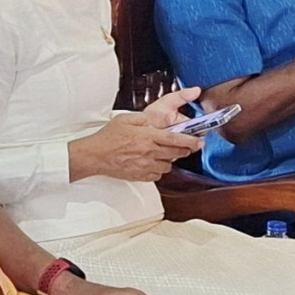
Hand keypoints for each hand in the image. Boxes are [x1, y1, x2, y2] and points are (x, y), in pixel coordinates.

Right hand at [68, 87, 202, 182]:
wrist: (95, 155)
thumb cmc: (109, 136)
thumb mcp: (128, 119)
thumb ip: (148, 119)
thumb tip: (163, 119)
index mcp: (148, 137)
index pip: (176, 140)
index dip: (191, 141)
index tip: (199, 141)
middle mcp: (149, 153)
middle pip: (176, 154)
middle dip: (185, 150)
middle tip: (189, 146)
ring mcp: (145, 166)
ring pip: (168, 166)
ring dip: (170, 159)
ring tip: (165, 153)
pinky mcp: (140, 176)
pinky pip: (158, 175)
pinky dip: (159, 169)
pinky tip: (154, 162)